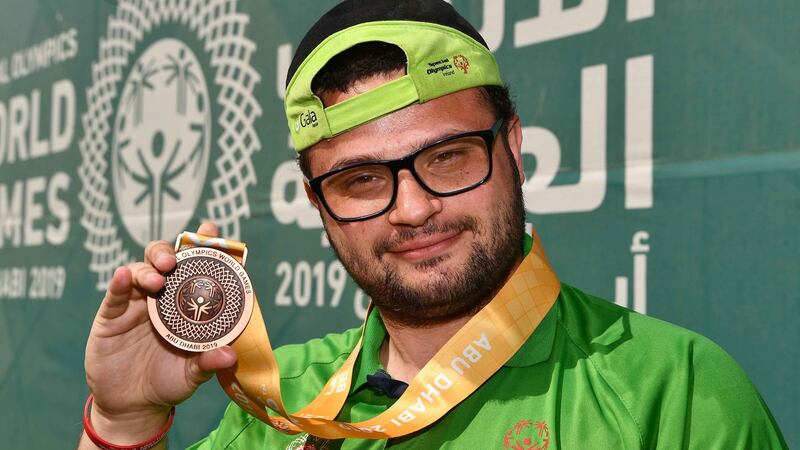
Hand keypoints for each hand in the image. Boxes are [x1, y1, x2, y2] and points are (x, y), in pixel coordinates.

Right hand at [82, 223, 236, 445]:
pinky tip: (122, 276)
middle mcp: (163, 297)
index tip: (211, 230)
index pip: (197, 268)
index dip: (204, 247)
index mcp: (187, 304)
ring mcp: (136, 304)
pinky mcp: (111, 316)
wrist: (132, 407)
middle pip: (166, 260)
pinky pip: (115, 294)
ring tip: (156, 277)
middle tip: (175, 261)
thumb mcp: (192, 374)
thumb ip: (208, 363)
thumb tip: (229, 355)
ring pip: (140, 271)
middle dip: (171, 251)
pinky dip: (119, 282)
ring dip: (148, 268)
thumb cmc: (168, 382)